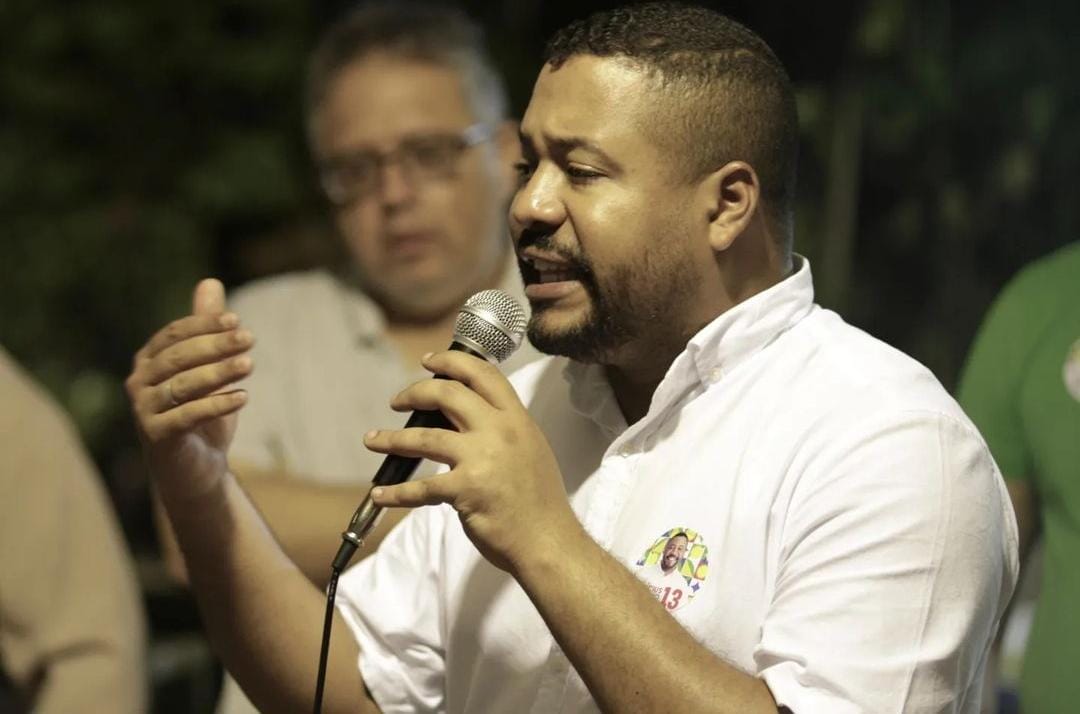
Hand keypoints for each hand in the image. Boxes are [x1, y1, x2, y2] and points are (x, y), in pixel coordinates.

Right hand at [126, 279, 253, 503]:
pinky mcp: (155, 436)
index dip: (204, 325)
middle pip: (179, 357)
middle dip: (216, 346)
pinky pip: (187, 415)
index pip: (175, 334)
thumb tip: (211, 282)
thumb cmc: (202, 412)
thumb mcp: (210, 366)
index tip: (237, 321)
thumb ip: (208, 328)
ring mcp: (143, 410)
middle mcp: (139, 382)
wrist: (196, 467)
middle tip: (250, 339)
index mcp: (149, 360)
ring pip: (184, 385)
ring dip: (219, 372)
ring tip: (250, 365)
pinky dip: (217, 405)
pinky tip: (244, 397)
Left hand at [364, 350, 579, 573]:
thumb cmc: (540, 502)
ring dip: (391, 439)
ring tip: (372, 439)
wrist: (548, 541)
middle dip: (414, 392)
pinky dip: (396, 492)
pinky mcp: (465, 489)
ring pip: (424, 436)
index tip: (428, 362)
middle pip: (448, 394)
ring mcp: (482, 459)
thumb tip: (467, 419)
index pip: (483, 374)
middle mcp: (500, 431)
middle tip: (397, 401)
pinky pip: (420, 487)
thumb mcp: (530, 450)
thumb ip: (503, 430)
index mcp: (517, 419)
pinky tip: (381, 493)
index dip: (451, 361)